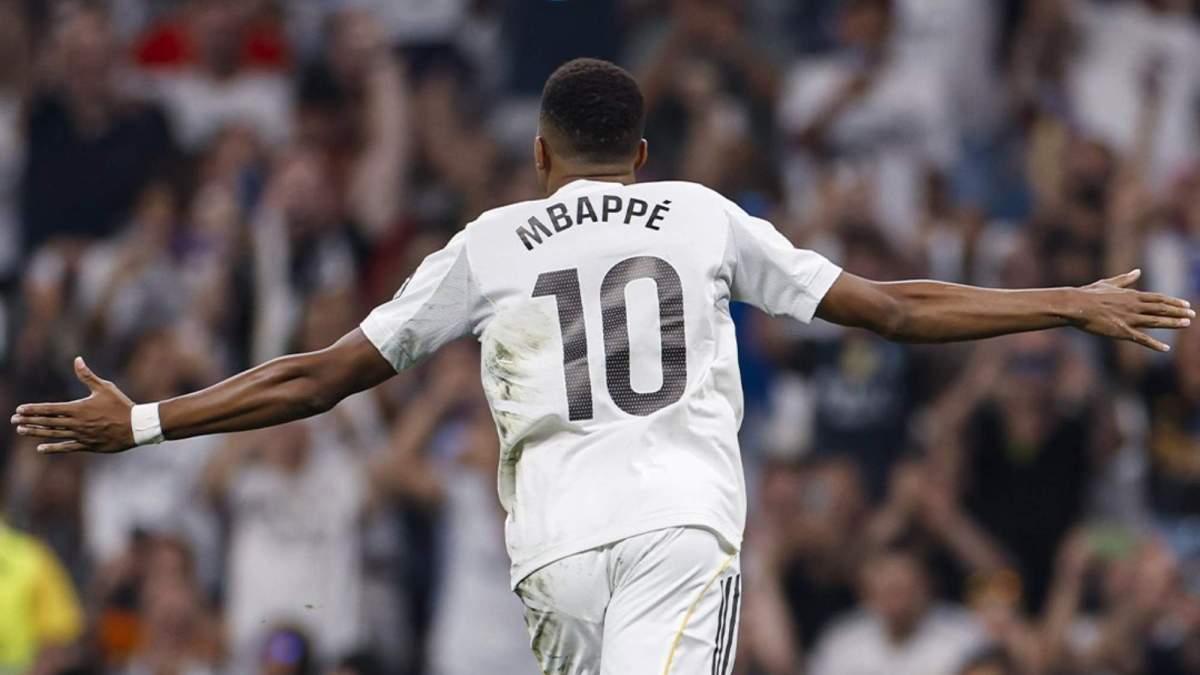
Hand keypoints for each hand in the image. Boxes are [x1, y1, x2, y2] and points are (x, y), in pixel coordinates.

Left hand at [11, 357, 134, 453]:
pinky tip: (41, 448)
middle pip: (48, 422)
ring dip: (35, 432)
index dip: (34, 409)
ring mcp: (81, 435)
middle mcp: (77, 423)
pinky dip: (53, 448)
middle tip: (14, 420)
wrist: (136, 426)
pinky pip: (67, 447)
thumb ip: (87, 376)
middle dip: (29, 420)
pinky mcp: (88, 445)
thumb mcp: (105, 387)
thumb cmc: (121, 405)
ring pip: (54, 434)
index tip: (19, 410)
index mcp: (79, 408)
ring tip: (21, 431)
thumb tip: (77, 360)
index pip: (50, 409)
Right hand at [1070, 269, 1192, 351]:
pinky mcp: (1122, 331)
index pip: (1158, 298)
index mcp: (1132, 295)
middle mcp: (1134, 306)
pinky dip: (1154, 344)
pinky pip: (1142, 339)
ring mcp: (1130, 319)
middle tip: (1192, 314)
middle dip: (1178, 311)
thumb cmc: (1088, 294)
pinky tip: (1165, 348)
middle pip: (1161, 309)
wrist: (1076, 305)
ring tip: (1187, 324)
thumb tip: (1137, 271)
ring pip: (1156, 321)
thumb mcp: (1109, 283)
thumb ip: (1125, 279)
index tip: (1185, 304)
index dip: (1173, 301)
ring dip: (1173, 323)